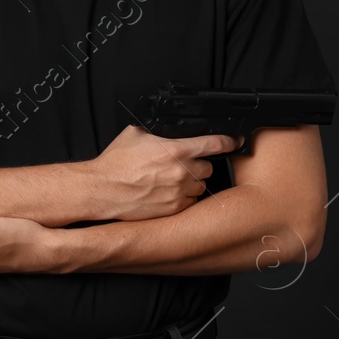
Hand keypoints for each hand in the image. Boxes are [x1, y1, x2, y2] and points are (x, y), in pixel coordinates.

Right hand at [84, 124, 243, 221]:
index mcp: (175, 150)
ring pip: (201, 185)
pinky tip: (168, 192)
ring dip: (192, 182)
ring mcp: (179, 192)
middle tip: (182, 164)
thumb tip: (167, 129)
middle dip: (199, 164)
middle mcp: (181, 172)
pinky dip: (183, 197)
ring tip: (173, 180)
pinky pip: (190, 202)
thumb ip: (158, 131)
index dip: (229, 141)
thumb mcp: (136, 134)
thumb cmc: (116, 163)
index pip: (215, 144)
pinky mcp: (173, 209)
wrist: (103, 190)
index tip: (234, 141)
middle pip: (209, 167)